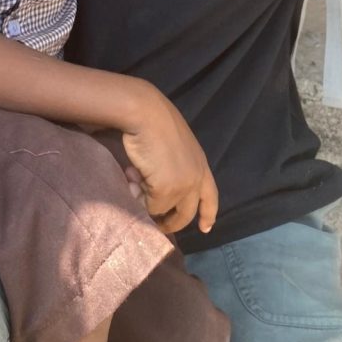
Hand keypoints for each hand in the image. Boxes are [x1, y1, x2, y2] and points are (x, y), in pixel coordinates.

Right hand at [121, 90, 218, 234]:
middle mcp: (196, 177)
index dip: (208, 213)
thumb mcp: (174, 147)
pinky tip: (131, 176)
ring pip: (164, 212)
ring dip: (147, 204)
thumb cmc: (156, 123)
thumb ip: (173, 169)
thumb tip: (154, 193)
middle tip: (155, 223)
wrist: (146, 113)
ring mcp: (183, 186)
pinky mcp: (166, 191)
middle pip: (187, 213)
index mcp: (201, 164)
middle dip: (171, 222)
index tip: (205, 228)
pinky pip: (150, 207)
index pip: (210, 196)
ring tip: (133, 181)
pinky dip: (138, 197)